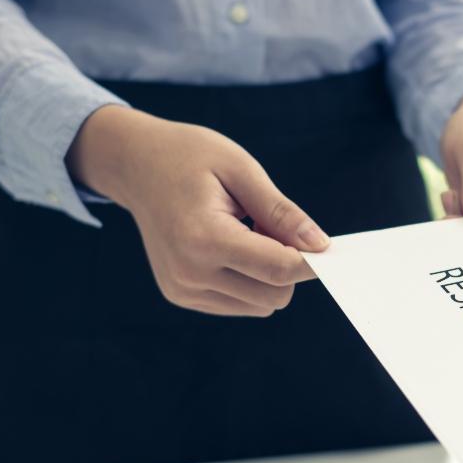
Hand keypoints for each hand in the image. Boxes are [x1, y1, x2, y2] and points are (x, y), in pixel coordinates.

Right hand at [67, 105, 327, 316]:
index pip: (279, 269)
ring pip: (260, 305)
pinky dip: (249, 281)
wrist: (135, 165)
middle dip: (288, 266)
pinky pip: (239, 304)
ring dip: (268, 275)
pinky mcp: (180, 296)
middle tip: (273, 227)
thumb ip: (281, 212)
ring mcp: (182, 289)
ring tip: (246, 233)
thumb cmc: (189, 157)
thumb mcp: (241, 169)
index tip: (328, 247)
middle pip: (274, 295)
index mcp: (204, 239)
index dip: (312, 261)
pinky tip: (230, 247)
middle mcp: (190, 273)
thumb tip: (321, 246)